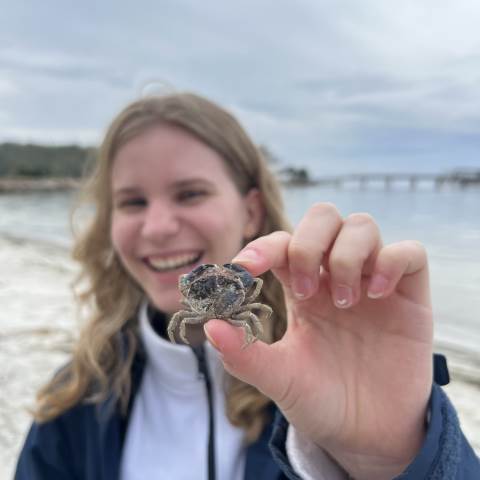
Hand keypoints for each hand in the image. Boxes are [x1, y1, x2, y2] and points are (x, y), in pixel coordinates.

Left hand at [204, 203, 433, 479]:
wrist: (366, 434)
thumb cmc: (320, 399)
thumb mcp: (279, 379)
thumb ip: (244, 355)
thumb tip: (209, 326)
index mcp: (301, 287)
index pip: (281, 243)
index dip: (260, 246)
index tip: (243, 269)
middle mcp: (335, 275)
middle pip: (323, 216)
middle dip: (307, 243)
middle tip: (302, 290)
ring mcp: (372, 280)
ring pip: (361, 225)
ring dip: (345, 256)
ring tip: (342, 302)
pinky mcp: (409, 294)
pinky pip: (409, 252)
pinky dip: (390, 262)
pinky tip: (375, 295)